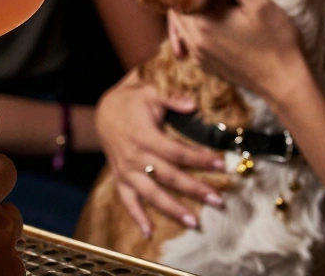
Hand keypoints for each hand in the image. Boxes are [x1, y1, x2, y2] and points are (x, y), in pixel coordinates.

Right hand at [95, 69, 225, 235]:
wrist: (102, 111)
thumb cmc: (131, 100)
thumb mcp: (149, 91)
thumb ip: (172, 98)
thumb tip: (193, 105)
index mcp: (145, 136)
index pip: (177, 152)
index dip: (200, 159)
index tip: (221, 164)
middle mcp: (135, 157)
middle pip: (169, 177)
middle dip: (195, 189)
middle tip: (217, 201)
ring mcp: (126, 170)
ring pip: (151, 194)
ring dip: (172, 209)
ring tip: (193, 222)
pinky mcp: (120, 177)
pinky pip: (127, 200)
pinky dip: (136, 217)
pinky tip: (148, 233)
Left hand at [169, 0, 307, 99]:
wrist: (284, 83)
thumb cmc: (276, 42)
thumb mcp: (259, 4)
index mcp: (203, 24)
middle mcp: (194, 42)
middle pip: (175, 10)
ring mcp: (198, 56)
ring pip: (181, 26)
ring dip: (188, 9)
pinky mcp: (205, 65)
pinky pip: (189, 40)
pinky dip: (193, 26)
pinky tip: (210, 16)